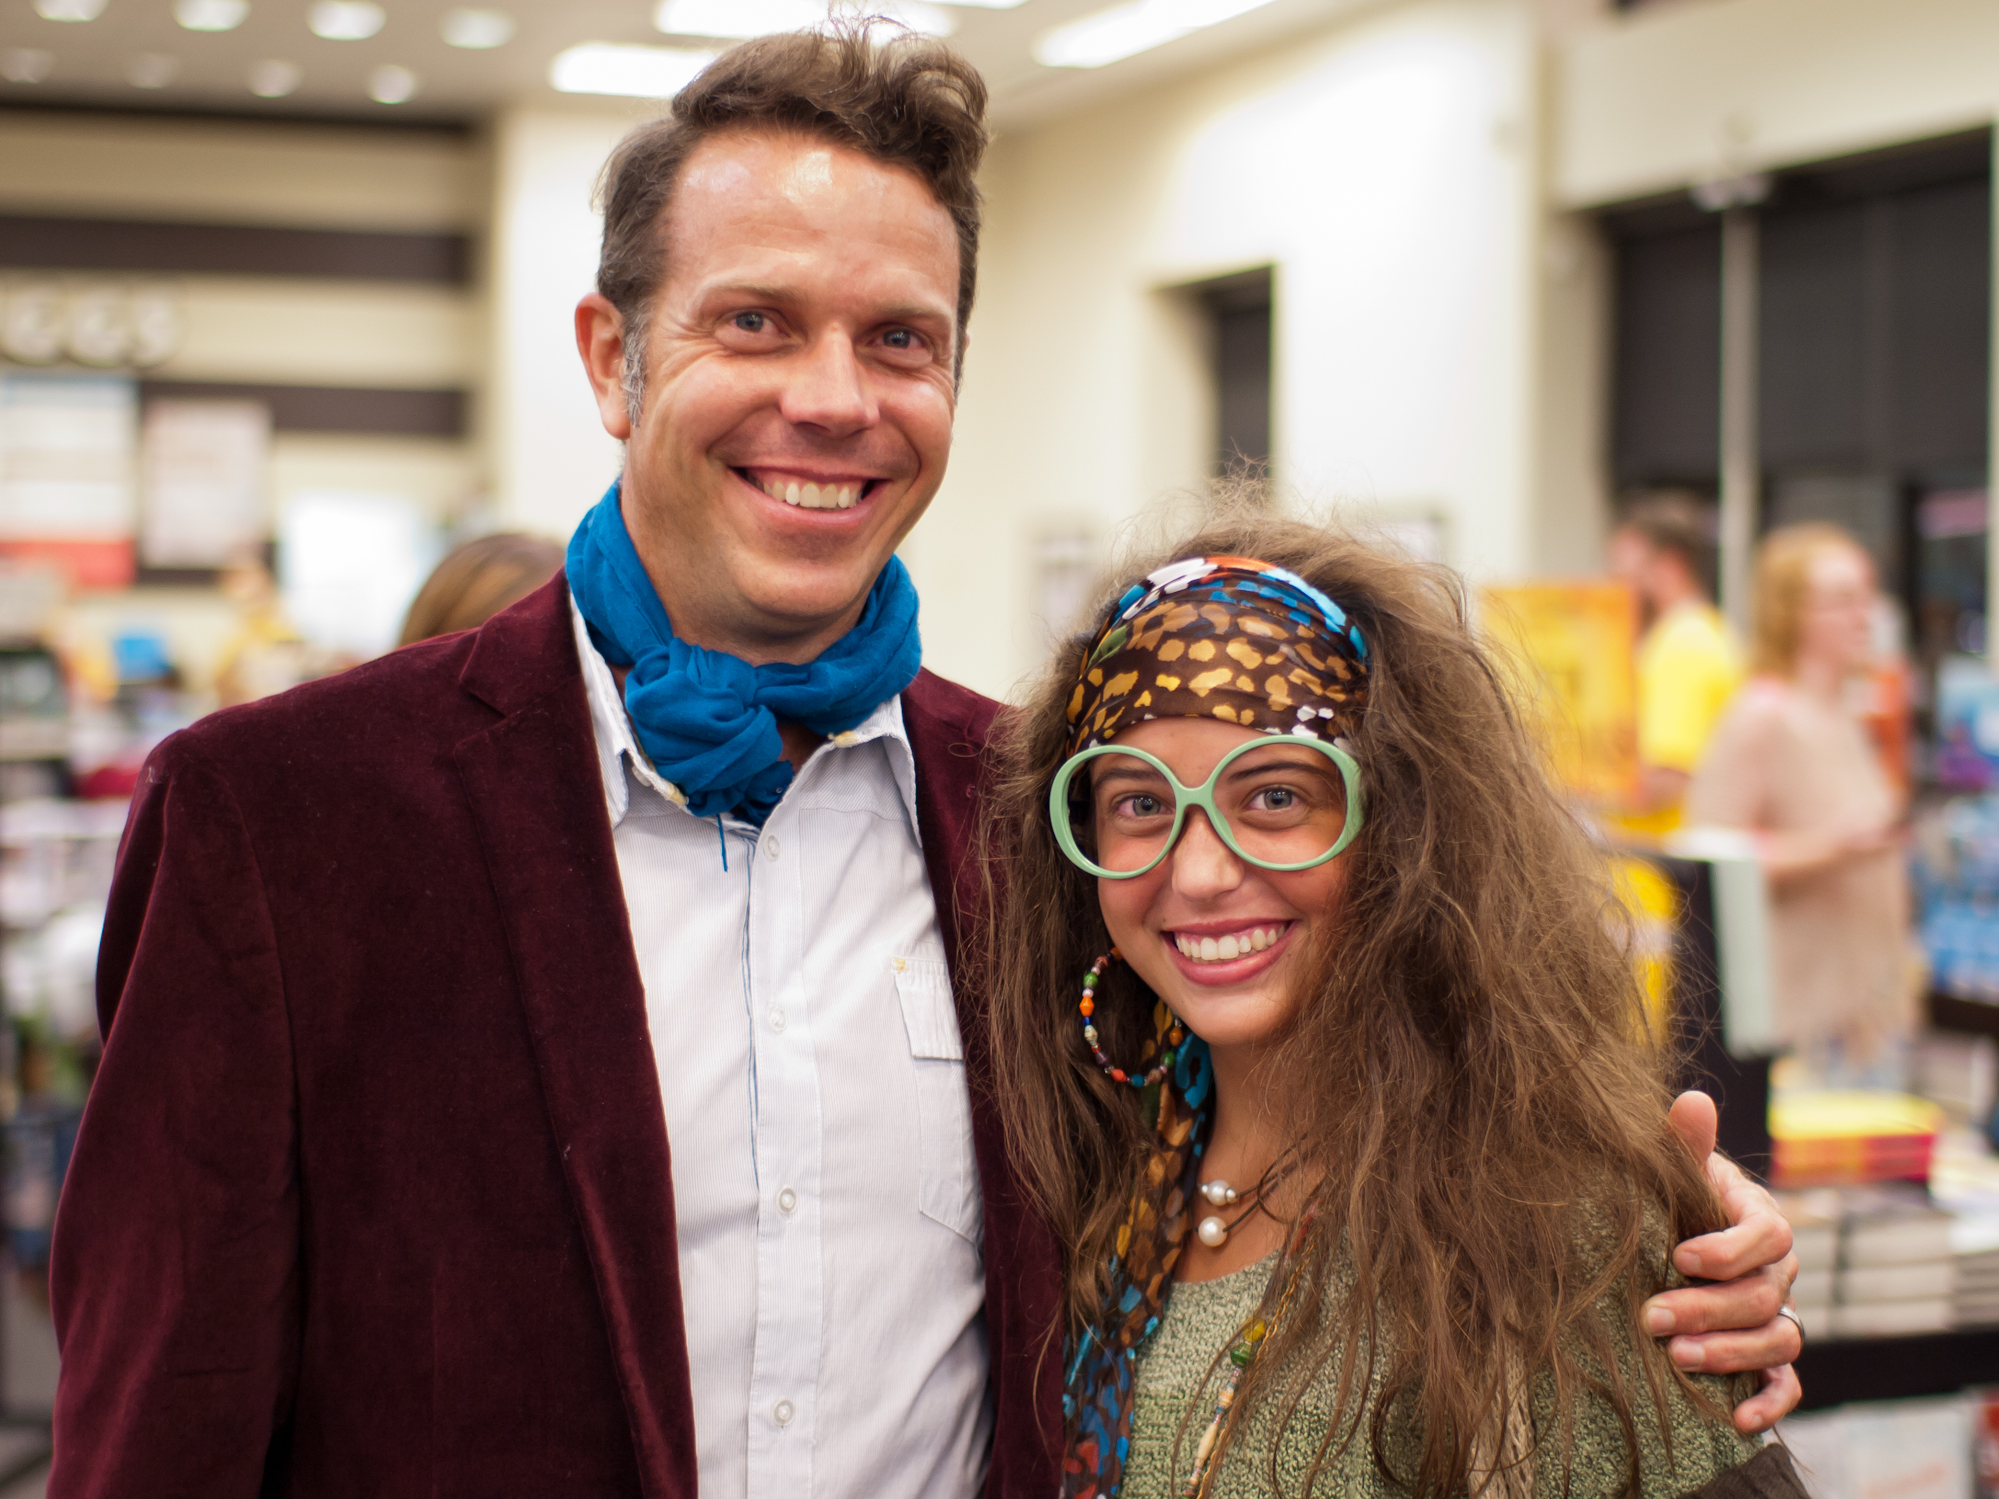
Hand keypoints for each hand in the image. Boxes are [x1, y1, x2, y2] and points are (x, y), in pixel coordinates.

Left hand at [1643, 1092, 1802, 1432]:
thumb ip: (1685, 1143)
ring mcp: (1776, 1312)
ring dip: (1731, 1354)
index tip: (1680, 1255)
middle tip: (1653, 1316)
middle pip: (1763, 1295)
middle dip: (1709, 1308)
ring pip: (1777, 1340)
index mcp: (1758, 1218)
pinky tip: (1736, 1418)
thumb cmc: (1670, 1198)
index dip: (1730, 1248)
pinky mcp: (1766, 1355)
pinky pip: (1785, 1384)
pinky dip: (1769, 1403)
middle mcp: (1776, 1269)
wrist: (1664, 1236)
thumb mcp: (1674, 1170)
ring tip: (1677, 1358)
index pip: (1769, 1234)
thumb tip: (1693, 1100)